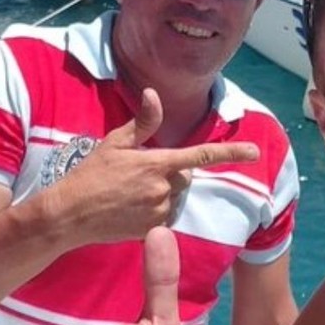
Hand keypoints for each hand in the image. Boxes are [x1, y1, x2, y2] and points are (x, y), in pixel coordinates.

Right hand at [49, 88, 259, 245]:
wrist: (70, 214)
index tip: (254, 151)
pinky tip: (132, 208)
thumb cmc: (90, 174)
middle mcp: (162, 188)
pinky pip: (166, 217)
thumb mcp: (114, 143)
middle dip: (170, 172)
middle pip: (185, 176)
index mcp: (156, 163)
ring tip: (131, 193)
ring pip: (176, 197)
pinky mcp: (152, 230)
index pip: (200, 155)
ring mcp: (159, 211)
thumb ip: (142, 122)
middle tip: (138, 174)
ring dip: (163, 193)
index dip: (230, 153)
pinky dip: (156, 211)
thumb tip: (155, 94)